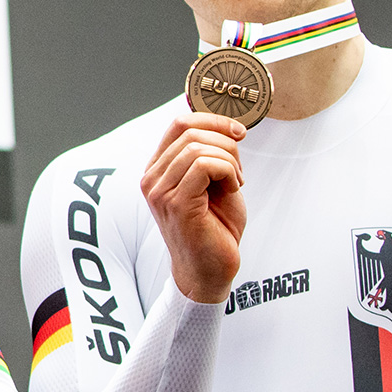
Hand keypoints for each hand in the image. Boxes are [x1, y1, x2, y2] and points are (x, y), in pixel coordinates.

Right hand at [141, 113, 247, 304]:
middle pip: (189, 131)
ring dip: (229, 160)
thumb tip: (226, 128)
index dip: (212, 119)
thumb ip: (211, 155)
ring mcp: (160, 191)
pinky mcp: (176, 203)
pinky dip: (228, 172)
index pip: (178, 124)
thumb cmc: (214, 229)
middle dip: (225, 142)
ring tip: (235, 183)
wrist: (210, 271)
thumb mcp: (213, 183)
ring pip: (198, 146)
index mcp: (158, 170)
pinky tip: (233, 189)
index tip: (238, 132)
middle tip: (239, 168)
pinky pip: (206, 165)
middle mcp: (152, 179)